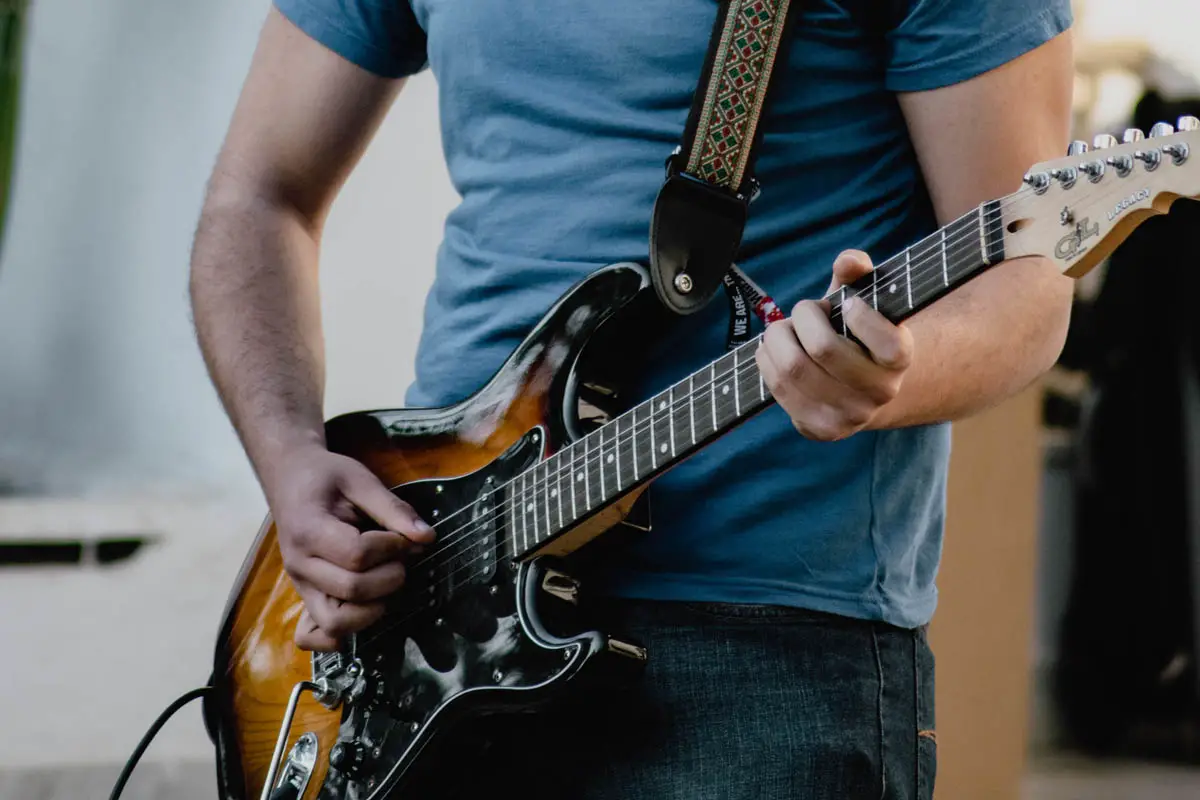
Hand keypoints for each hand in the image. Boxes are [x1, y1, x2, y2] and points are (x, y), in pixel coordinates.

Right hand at [267, 446, 435, 650]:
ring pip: (335, 622)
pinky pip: (314, 635)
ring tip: (386, 581)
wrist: (289, 479)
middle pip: (351, 591)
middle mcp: (300, 565)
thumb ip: (393, 508)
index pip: (357, 555)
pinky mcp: (306, 596)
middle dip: (390, 576)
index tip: (404, 537)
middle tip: (401, 559)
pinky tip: (362, 613)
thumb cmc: (324, 477)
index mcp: (309, 530)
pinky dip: (339, 637)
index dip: (391, 549)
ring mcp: (300, 585)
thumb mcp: (360, 479)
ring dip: (373, 608)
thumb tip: (427, 537)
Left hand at [756, 250, 913, 441]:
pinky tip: (774, 351)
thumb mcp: (863, 300)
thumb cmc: (857, 333)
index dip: (860, 315)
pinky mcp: (821, 430)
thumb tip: (848, 260)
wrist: (860, 390)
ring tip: (783, 329)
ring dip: (777, 338)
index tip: (849, 304)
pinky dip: (767, 361)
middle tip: (805, 309)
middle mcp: (881, 393)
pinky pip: (778, 389)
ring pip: (793, 369)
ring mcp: (851, 416)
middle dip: (804, 316)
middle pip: (823, 349)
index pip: (888, 342)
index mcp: (901, 359)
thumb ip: (858, 274)